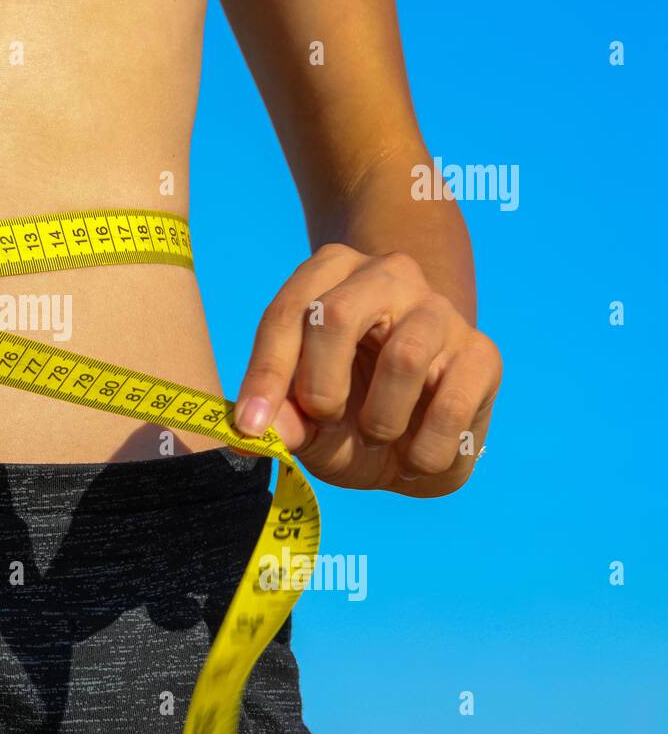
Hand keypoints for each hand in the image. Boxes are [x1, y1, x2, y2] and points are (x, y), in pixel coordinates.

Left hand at [234, 244, 501, 496]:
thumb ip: (283, 419)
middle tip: (324, 421)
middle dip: (320, 386)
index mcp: (329, 275)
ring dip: (380, 419)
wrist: (417, 437)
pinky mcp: (482, 353)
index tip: (251, 427)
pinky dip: (425, 449)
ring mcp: (439, 311)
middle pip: (336, 315)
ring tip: (377, 436)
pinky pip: (452, 403)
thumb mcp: (305, 420)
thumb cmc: (348, 414)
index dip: (265, 373)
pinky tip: (415, 458)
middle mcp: (386, 276)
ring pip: (405, 357)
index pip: (288, 313)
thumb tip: (260, 431)